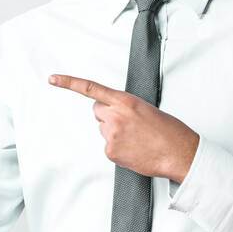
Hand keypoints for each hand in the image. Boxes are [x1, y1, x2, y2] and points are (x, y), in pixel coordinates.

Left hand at [48, 73, 199, 181]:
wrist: (179, 152)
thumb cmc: (168, 130)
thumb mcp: (146, 109)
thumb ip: (125, 107)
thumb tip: (113, 112)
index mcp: (125, 101)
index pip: (90, 88)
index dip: (69, 82)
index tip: (53, 79)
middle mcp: (115, 116)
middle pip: (97, 111)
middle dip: (107, 115)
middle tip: (128, 124)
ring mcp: (111, 135)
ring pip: (103, 129)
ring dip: (115, 132)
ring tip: (137, 138)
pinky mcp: (110, 151)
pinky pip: (108, 146)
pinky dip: (118, 148)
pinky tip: (134, 149)